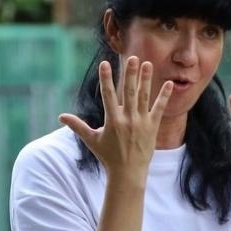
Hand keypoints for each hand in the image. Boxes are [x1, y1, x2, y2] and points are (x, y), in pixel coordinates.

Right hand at [59, 56, 173, 186]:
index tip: (105, 63)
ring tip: (148, 63)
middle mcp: (127, 119)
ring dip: (146, 80)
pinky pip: (159, 109)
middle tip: (132, 57)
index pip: (108, 95)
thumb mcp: (92, 140)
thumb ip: (78, 126)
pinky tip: (169, 84)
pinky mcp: (152, 127)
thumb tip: (61, 117)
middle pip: (129, 92)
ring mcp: (141, 123)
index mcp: (112, 120)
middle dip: (130, 74)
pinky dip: (164, 97)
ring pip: (144, 97)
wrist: (128, 173)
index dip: (106, 78)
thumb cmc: (108, 156)